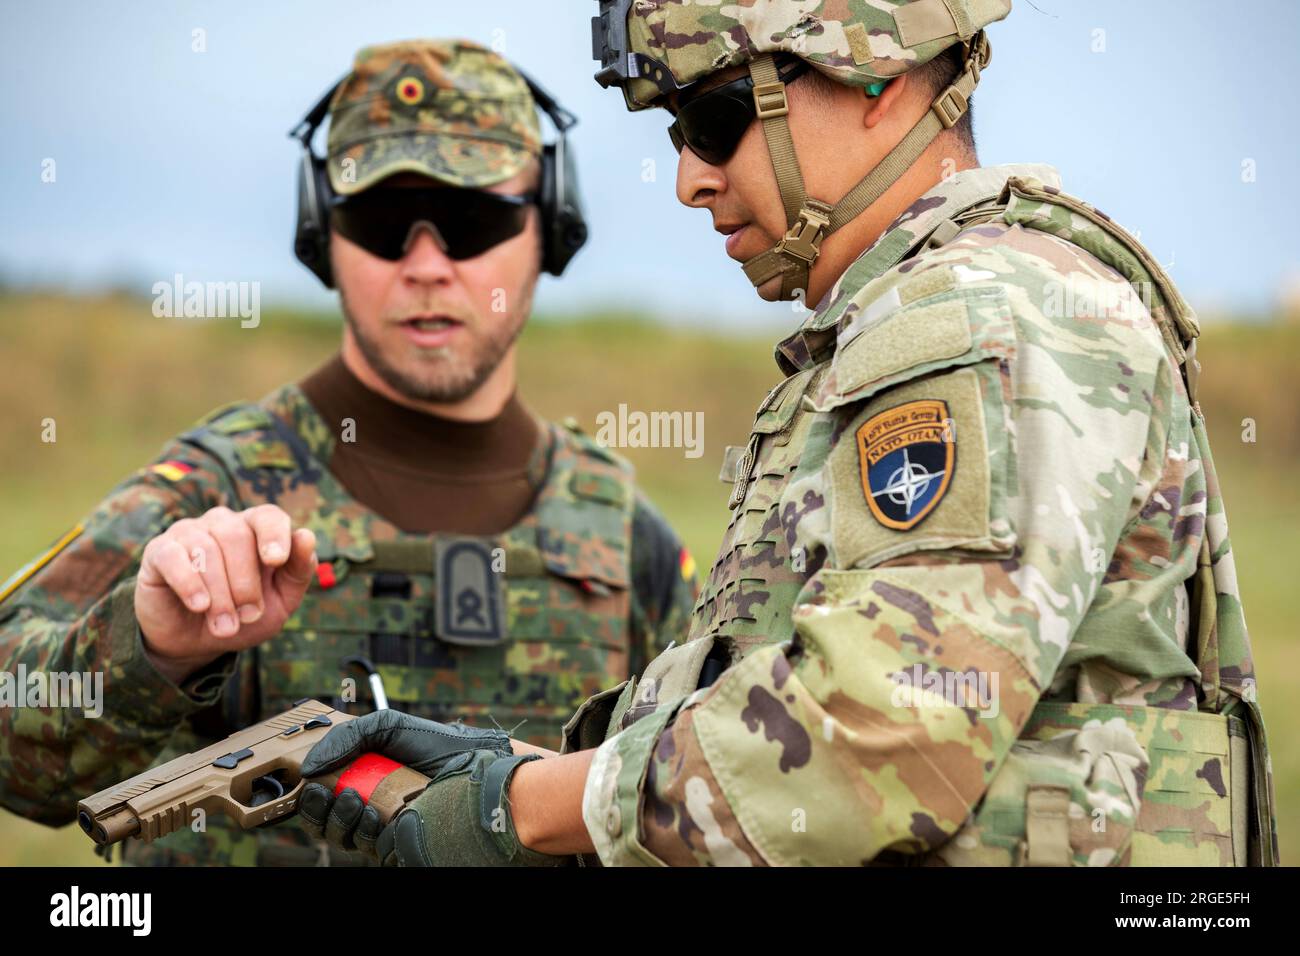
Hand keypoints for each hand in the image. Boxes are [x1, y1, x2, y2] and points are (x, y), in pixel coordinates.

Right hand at [134, 504, 315, 681]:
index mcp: (255, 530)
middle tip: (248, 616)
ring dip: (220, 594)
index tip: (276, 561)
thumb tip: (306, 535)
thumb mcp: (280, 602)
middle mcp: (222, 523)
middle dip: (246, 583)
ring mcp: (188, 533)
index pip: (268, 516)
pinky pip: (174, 557)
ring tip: (224, 626)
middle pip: (237, 536)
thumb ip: (298, 572)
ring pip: (207, 549)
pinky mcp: (159, 551)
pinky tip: (199, 605)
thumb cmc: (244, 616)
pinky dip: (190, 583)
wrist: (195, 642)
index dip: (274, 535)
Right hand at [298, 710, 562, 865]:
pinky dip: (364, 833)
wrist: (477, 763)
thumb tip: (309, 765)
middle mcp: (372, 810)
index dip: (311, 797)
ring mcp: (387, 831)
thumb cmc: (437, 745)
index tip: (309, 783)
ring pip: (346, 840)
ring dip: (340, 822)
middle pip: (329, 825)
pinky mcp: (403, 846)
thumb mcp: (389, 728)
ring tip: (352, 800)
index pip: (326, 800)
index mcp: (365, 783)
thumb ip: (348, 736)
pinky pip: (372, 848)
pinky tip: (371, 815)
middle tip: (325, 793)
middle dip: (319, 812)